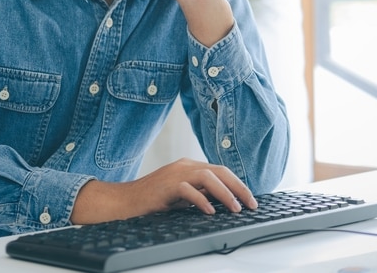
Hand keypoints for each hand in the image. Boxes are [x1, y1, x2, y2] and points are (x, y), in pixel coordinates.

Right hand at [70, 158, 257, 224]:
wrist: (125, 201)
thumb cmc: (153, 200)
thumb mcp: (181, 196)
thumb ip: (200, 194)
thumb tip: (223, 203)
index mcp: (189, 166)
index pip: (220, 171)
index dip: (237, 184)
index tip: (250, 199)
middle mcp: (184, 165)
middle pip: (219, 171)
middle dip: (238, 187)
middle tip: (251, 204)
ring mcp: (175, 173)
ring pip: (207, 176)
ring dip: (225, 193)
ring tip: (235, 208)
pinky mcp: (166, 185)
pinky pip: (188, 189)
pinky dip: (201, 200)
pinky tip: (210, 211)